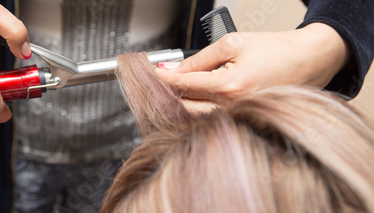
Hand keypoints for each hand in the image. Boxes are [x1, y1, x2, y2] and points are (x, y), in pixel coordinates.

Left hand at [155, 23, 349, 113]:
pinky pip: (210, 119)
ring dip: (180, 103)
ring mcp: (238, 117)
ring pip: (195, 116)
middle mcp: (233, 107)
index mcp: (230, 86)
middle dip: (167, 92)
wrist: (309, 61)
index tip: (151, 72)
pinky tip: (191, 99)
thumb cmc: (277, 50)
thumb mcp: (233, 43)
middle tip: (158, 80)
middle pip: (184, 105)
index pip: (183, 84)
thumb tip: (173, 69)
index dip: (162, 78)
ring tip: (173, 88)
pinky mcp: (242, 121)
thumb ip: (199, 59)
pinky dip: (196, 109)